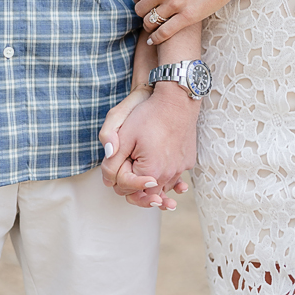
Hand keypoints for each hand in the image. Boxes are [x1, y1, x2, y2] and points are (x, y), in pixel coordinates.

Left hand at [99, 84, 197, 208]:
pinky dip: (166, 176)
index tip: (115, 172)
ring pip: (163, 187)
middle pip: (148, 193)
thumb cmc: (149, 115)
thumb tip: (107, 179)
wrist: (176, 101)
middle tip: (127, 182)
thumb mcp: (124, 135)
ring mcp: (180, 168)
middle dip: (135, 188)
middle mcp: (168, 174)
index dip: (118, 181)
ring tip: (142, 178)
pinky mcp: (187, 161)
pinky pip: (174, 176)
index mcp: (150, 171)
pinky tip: (159, 172)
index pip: (129, 190)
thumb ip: (113, 159)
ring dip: (152, 185)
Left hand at [131, 0, 251, 44]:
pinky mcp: (188, 17)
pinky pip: (165, 32)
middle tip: (149, 12)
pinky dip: (157, 38)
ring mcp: (175, 5)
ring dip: (149, 24)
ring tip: (153, 25)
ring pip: (150, 22)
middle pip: (139, 9)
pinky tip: (154, 40)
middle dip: (142, 11)